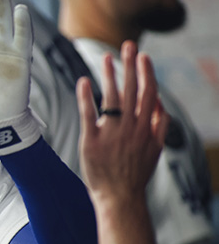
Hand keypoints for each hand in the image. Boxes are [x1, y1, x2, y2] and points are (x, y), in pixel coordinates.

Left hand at [77, 41, 167, 202]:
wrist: (120, 197)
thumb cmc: (135, 173)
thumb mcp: (155, 149)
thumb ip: (159, 124)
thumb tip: (158, 101)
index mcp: (147, 128)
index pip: (149, 94)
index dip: (146, 74)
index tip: (143, 57)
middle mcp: (131, 128)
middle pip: (131, 91)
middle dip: (130, 66)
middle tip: (127, 46)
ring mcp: (111, 134)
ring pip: (112, 98)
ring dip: (110, 75)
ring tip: (106, 57)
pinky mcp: (92, 141)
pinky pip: (89, 114)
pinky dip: (86, 97)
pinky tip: (83, 81)